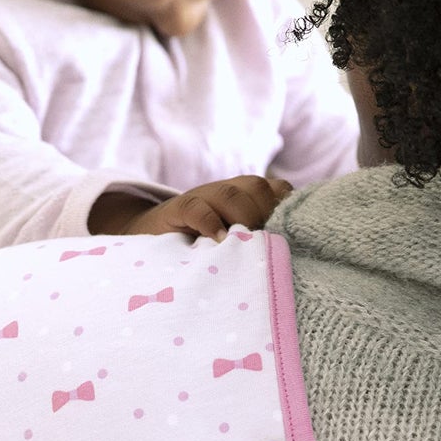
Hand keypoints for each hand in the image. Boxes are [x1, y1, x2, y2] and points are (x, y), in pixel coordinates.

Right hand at [89, 175, 292, 240]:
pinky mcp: (174, 210)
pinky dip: (210, 222)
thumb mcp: (232, 242)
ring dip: (242, 217)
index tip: (292, 232)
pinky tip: (218, 240)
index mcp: (243, 197)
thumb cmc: (198, 250)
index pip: (277, 189)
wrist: (145, 244)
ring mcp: (199, 199)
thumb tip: (295, 252)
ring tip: (243, 243)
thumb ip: (257, 238)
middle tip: (267, 244)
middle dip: (267, 213)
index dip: (286, 206)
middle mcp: (223, 193)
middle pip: (257, 187)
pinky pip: (196, 207)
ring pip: (229, 193)